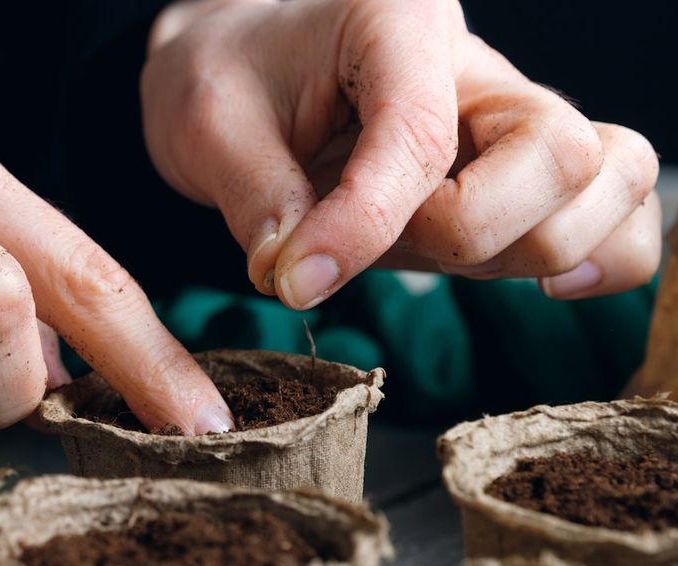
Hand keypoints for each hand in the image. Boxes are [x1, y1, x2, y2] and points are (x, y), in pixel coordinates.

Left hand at [143, 0, 660, 308]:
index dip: (363, 226)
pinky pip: (617, 211)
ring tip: (433, 252)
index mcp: (397, 22)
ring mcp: (507, 122)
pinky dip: (598, 257)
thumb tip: (301, 279)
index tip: (294, 279)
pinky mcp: (514, 175)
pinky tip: (533, 283)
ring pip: (610, 182)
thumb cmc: (225, 75)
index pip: (421, 137)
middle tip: (375, 243)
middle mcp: (476, 66)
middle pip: (562, 155)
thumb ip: (255, 199)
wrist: (238, 62)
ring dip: (531, 250)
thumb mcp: (206, 123)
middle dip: (470, 232)